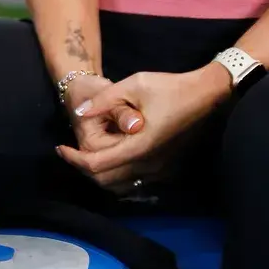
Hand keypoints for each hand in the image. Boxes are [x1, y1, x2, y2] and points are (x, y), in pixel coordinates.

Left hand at [58, 65, 228, 189]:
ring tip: (86, 153)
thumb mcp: (132, 84)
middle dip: (83, 168)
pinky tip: (110, 155)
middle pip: (105, 180)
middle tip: (70, 152)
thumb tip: (79, 111)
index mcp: (138, 146)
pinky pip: (135, 180)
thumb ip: (103, 100)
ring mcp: (160, 168)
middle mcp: (149, 163)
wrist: (207, 94)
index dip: (74, 159)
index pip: (96, 164)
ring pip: (120, 184)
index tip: (60, 147)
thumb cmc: (170, 87)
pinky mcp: (166, 166)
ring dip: (100, 173)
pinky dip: (116, 174)